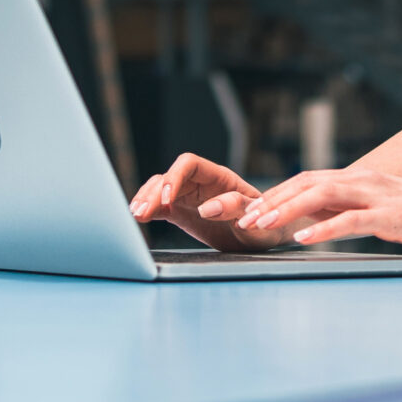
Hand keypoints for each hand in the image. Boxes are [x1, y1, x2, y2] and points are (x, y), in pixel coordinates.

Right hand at [129, 153, 287, 251]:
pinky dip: (148, 208)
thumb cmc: (265, 225)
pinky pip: (160, 205)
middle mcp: (201, 182)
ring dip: (147, 199)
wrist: (264, 238)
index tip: (168, 198)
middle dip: (154, 192)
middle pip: (170, 176)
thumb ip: (235, 209)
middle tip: (141, 212)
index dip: (175, 177)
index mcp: (219, 177)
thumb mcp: (256, 219)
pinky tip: (137, 216)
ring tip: (135, 215)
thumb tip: (207, 208)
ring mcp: (189, 196)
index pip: (189, 164)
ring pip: (161, 189)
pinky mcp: (182, 212)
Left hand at [236, 167, 401, 252]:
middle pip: (306, 184)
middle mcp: (362, 180)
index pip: (306, 180)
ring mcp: (375, 196)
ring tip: (263, 225)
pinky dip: (323, 229)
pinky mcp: (390, 216)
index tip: (251, 210)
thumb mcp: (377, 210)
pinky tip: (304, 239)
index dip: (276, 194)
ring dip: (288, 210)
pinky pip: (350, 220)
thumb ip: (347, 210)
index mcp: (357, 179)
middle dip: (272, 200)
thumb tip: (314, 221)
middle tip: (244, 218)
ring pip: (321, 197)